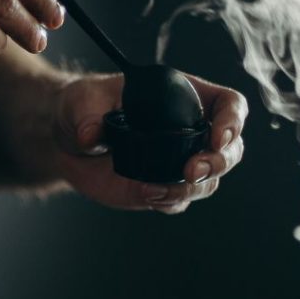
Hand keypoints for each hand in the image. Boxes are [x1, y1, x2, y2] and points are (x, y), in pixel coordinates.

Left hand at [52, 72, 246, 212]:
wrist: (66, 142)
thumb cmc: (83, 106)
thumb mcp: (82, 99)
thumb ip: (87, 113)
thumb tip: (90, 135)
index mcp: (185, 97)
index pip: (229, 105)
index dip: (233, 121)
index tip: (218, 138)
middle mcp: (190, 132)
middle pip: (231, 149)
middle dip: (219, 163)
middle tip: (192, 171)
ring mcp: (179, 163)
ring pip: (209, 181)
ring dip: (193, 189)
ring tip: (158, 190)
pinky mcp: (162, 188)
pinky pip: (178, 201)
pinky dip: (169, 201)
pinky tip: (147, 195)